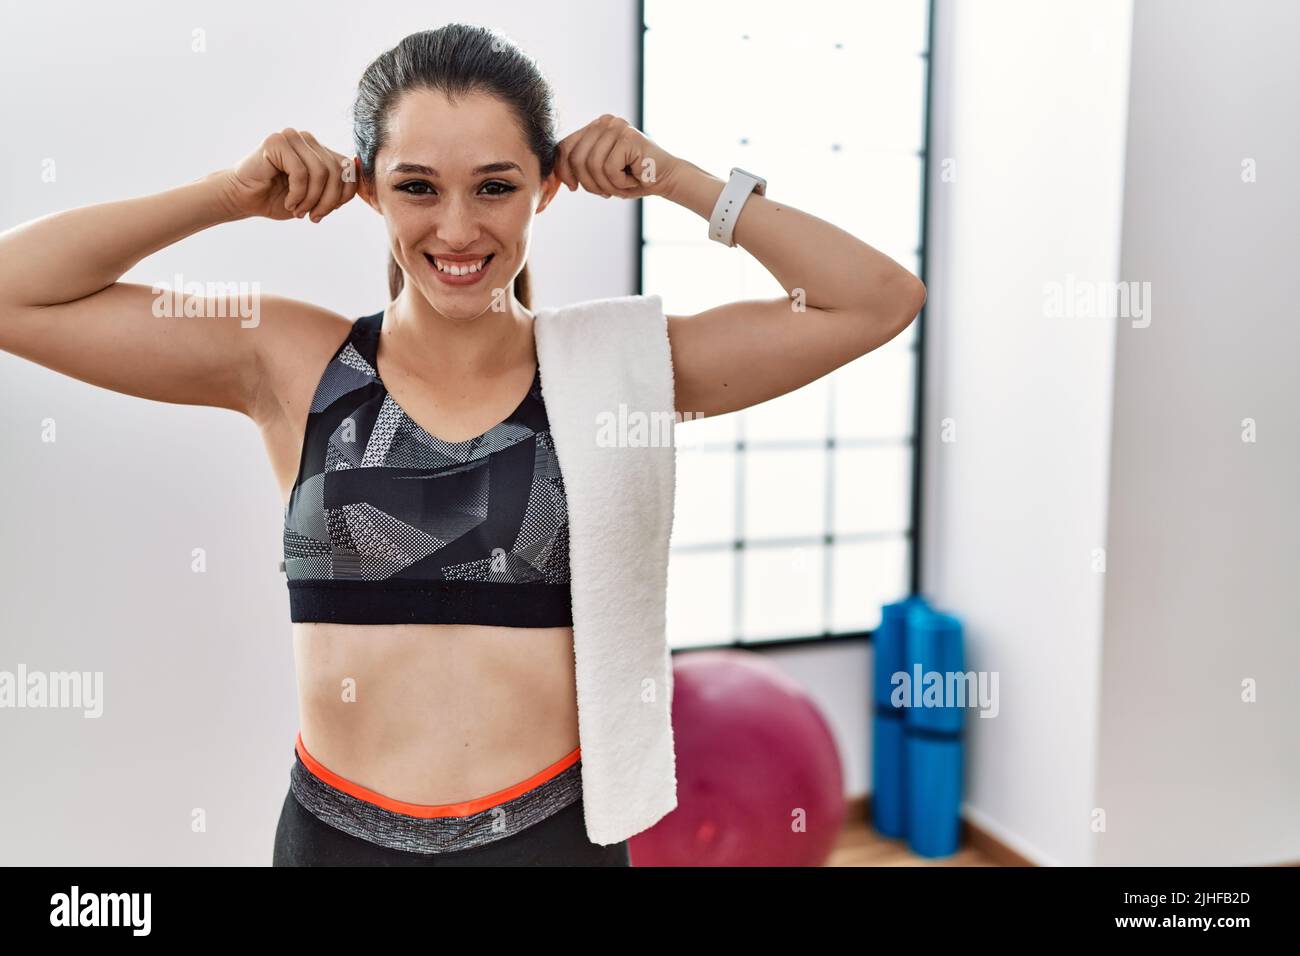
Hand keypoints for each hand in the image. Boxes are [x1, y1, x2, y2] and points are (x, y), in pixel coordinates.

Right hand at [217, 129, 358, 221]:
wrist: (242, 198)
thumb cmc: (278, 198)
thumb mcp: (315, 196)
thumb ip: (336, 187)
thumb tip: (357, 173)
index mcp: (319, 151)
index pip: (348, 169)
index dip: (343, 195)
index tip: (325, 212)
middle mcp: (308, 140)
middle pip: (337, 171)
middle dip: (328, 201)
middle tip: (313, 216)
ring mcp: (292, 137)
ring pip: (321, 172)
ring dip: (312, 199)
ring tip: (299, 211)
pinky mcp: (277, 142)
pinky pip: (301, 172)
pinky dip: (298, 194)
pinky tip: (288, 203)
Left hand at [553, 114, 678, 198]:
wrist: (666, 178)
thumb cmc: (632, 178)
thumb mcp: (599, 172)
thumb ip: (579, 167)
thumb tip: (551, 174)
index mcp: (594, 127)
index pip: (564, 146)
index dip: (563, 170)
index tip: (572, 187)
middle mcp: (604, 122)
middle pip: (576, 157)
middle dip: (588, 183)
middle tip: (605, 192)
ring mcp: (616, 127)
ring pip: (592, 165)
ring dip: (606, 185)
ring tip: (621, 185)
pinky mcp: (628, 137)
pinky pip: (609, 168)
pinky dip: (619, 183)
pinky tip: (632, 179)